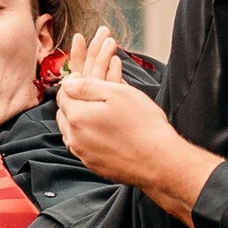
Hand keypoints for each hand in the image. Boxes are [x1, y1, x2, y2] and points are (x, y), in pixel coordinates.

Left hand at [56, 28, 221, 225]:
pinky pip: (91, 140)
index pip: (66, 88)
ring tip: (107, 96)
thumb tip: (68, 81)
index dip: (78, 72)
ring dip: (89, 108)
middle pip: (69, 107)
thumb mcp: (117, 93)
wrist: (162, 164)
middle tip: (96, 74)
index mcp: (76, 116)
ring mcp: (85, 152)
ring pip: (79, 124)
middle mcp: (75, 137)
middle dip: (81, 90)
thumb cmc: (144, 126)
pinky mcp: (97, 163)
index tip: (89, 63)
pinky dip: (98, 127)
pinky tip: (115, 121)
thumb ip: (87, 84)